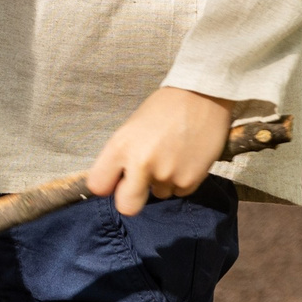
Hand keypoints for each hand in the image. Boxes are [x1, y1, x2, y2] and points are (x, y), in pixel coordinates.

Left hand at [86, 87, 233, 217]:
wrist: (202, 95)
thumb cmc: (165, 107)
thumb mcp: (132, 128)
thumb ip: (123, 156)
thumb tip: (119, 182)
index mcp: (121, 146)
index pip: (98, 185)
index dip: (108, 185)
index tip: (116, 180)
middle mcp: (141, 163)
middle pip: (126, 206)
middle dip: (131, 198)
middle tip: (141, 182)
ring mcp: (166, 174)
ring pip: (158, 194)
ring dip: (163, 181)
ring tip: (173, 154)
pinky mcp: (190, 180)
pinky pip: (180, 191)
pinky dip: (182, 179)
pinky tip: (187, 157)